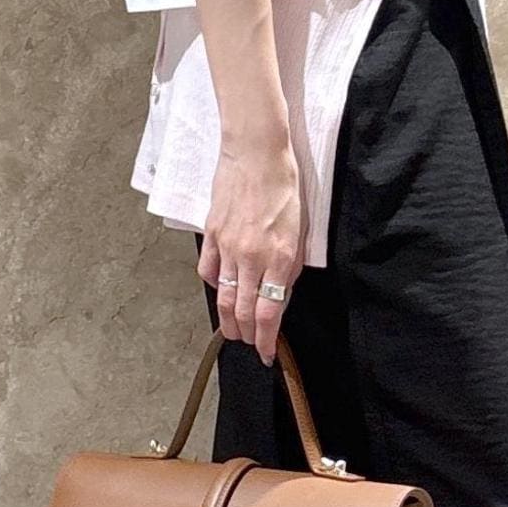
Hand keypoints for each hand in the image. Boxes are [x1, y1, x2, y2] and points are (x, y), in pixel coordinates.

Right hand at [198, 136, 303, 364]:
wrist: (256, 153)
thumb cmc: (285, 188)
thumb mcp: (300, 231)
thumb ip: (289, 266)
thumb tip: (279, 294)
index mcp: (278, 258)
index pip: (268, 313)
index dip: (265, 339)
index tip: (266, 353)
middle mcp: (251, 257)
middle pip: (242, 311)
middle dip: (245, 335)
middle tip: (249, 345)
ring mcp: (227, 247)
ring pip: (222, 296)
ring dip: (227, 320)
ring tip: (232, 331)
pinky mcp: (211, 234)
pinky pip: (208, 270)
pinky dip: (213, 286)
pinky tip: (219, 289)